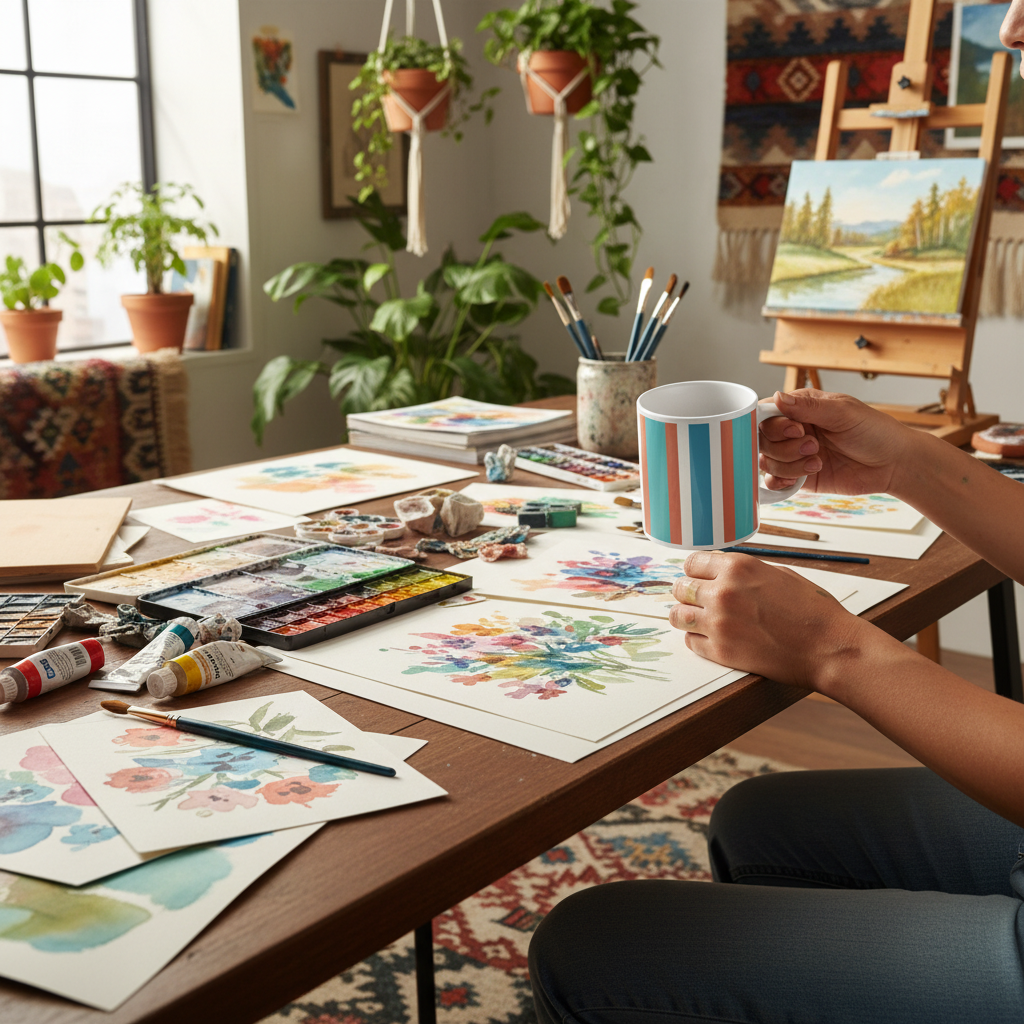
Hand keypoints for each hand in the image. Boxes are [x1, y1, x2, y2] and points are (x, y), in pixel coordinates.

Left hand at [669, 551, 867, 689]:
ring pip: (678, 616)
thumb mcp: (779, 574)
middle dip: (688, 594)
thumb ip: (745, 572)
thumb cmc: (813, 610)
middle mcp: (723, 592)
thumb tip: (721, 571)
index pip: (692, 563)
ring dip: (686, 616)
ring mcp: (719, 623)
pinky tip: (712, 638)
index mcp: (738, 567)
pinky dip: (697, 640)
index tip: (698, 579)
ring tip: (698, 620)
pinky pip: (691, 642)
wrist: (830, 647)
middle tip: (698, 601)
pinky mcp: (721, 651)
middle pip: (681, 588)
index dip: (695, 571)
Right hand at [759, 389, 912, 494]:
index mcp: (801, 409)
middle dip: (785, 446)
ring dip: (790, 464)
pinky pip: (774, 482)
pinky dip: (780, 482)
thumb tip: (777, 397)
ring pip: (767, 462)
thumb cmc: (874, 431)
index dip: (773, 424)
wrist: (893, 464)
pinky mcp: (800, 477)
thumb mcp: (843, 413)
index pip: (766, 413)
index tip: (796, 429)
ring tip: (818, 461)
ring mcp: (795, 455)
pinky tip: (801, 477)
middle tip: (814, 445)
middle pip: (762, 440)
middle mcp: (793, 432)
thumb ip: (807, 407)